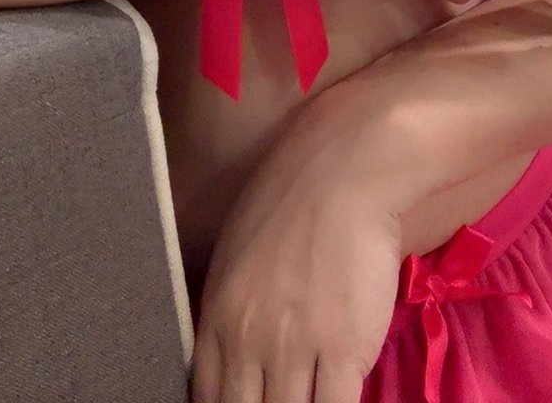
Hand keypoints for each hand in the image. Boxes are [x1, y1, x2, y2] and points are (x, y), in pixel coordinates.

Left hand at [189, 100, 404, 402]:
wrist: (344, 171)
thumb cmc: (292, 196)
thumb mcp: (236, 250)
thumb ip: (230, 307)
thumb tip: (229, 347)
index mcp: (217, 316)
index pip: (207, 398)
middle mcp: (248, 341)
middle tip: (276, 401)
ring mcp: (295, 349)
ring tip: (304, 401)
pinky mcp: (344, 352)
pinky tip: (335, 401)